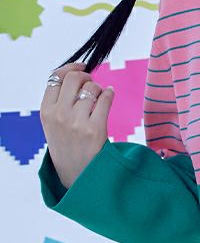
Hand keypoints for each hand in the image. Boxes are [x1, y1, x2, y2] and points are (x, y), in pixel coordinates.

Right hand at [39, 62, 114, 188]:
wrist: (76, 175)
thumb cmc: (67, 144)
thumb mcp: (53, 122)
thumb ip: (60, 99)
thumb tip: (78, 71)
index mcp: (46, 111)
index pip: (56, 77)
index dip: (71, 68)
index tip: (82, 67)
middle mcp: (59, 115)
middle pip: (75, 78)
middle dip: (86, 76)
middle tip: (92, 83)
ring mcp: (76, 122)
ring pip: (92, 87)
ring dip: (99, 89)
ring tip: (99, 98)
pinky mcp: (95, 129)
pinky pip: (106, 98)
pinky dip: (110, 93)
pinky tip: (109, 95)